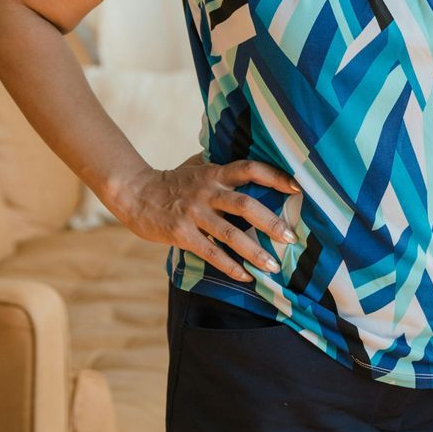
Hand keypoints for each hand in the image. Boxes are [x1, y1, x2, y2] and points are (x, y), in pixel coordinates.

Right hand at [110, 155, 299, 280]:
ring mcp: (194, 213)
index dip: (275, 176)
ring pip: (230, 233)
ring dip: (254, 251)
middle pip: (245, 204)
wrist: (135, 193)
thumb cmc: (171, 180)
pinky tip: (245, 276)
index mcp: (215, 173)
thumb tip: (247, 155)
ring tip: (273, 266)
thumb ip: (220, 163)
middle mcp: (208, 191)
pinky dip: (230, 266)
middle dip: (271, 222)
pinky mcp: (182, 233)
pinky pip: (210, 252)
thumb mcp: (196, 165)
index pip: (250, 169)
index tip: (298, 187)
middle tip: (291, 237)